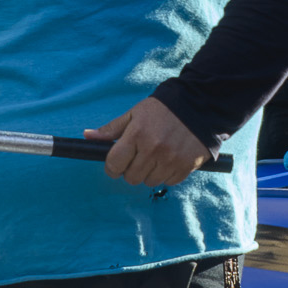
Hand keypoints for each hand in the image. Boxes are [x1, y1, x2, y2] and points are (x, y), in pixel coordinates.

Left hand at [87, 97, 213, 185]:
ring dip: (150, 173)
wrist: (199, 105)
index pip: (114, 164)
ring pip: (150, 182)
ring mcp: (171, 159)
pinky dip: (167, 174)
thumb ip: (111, 129)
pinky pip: (169, 182)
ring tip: (157, 156)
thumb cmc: (163, 109)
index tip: (117, 163)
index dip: (113, 166)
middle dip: (132, 170)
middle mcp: (153, 149)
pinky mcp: (186, 165)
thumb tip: (88, 136)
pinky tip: (170, 158)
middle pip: (131, 178)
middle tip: (140, 156)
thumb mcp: (134, 114)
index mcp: (137, 134)